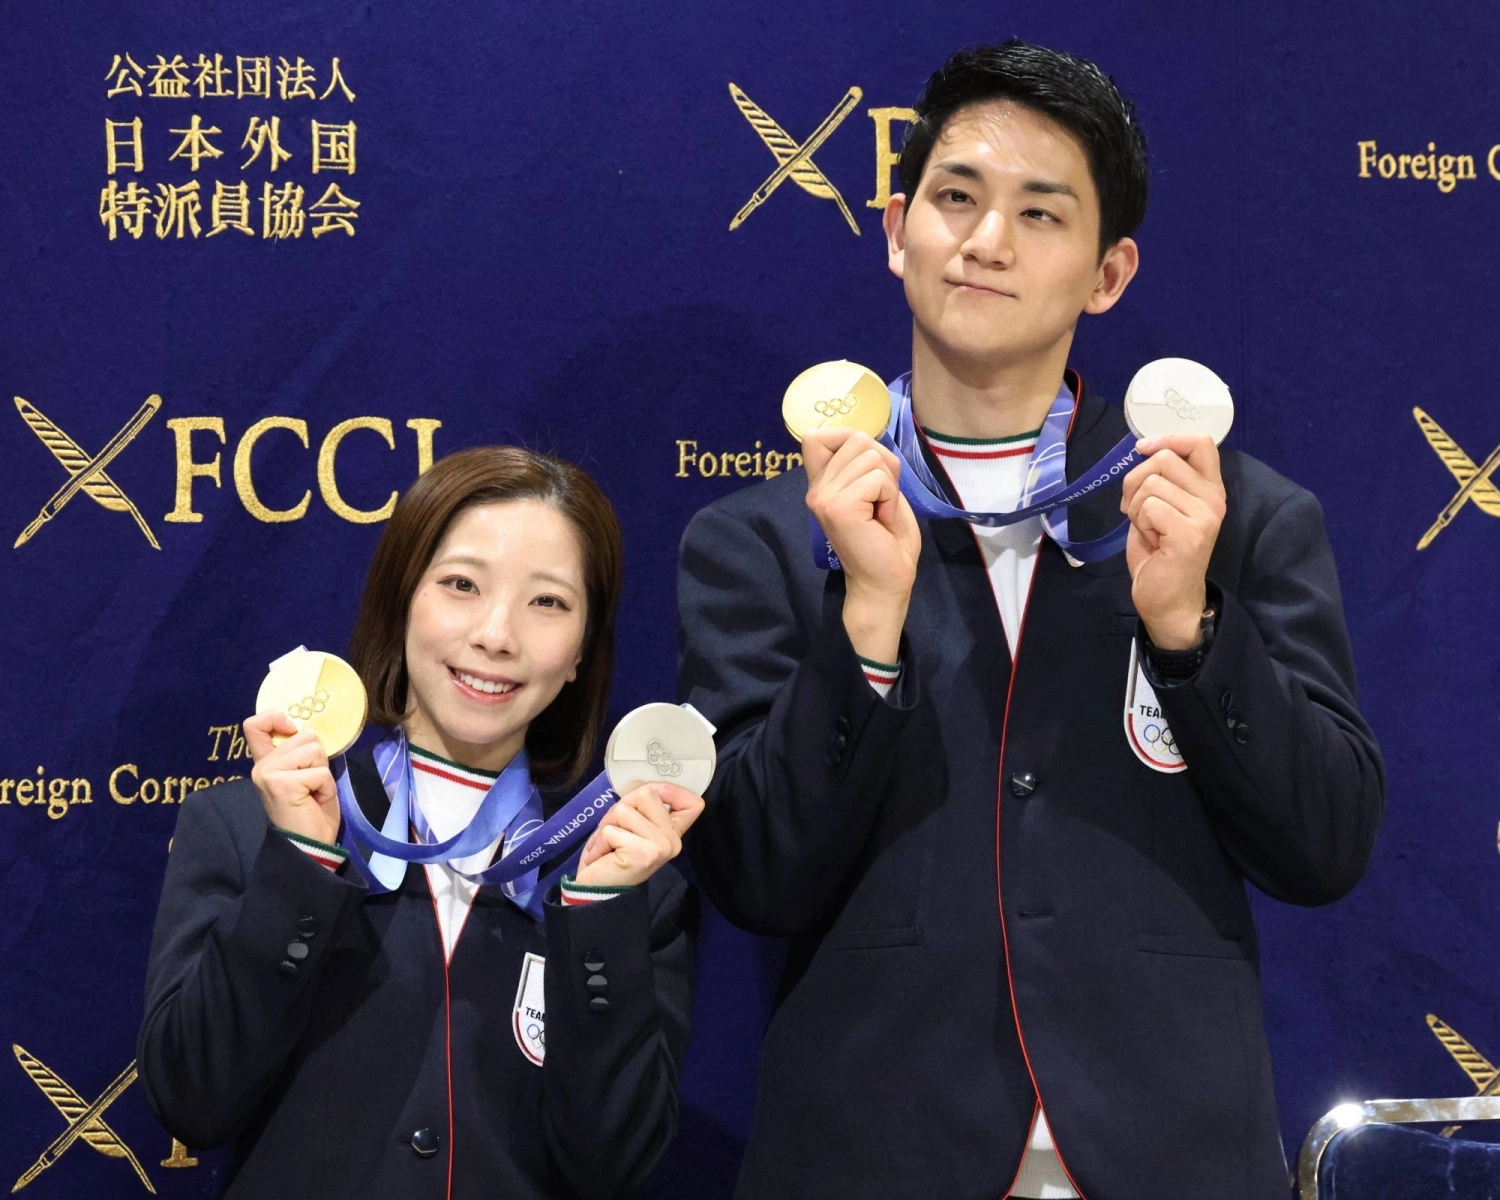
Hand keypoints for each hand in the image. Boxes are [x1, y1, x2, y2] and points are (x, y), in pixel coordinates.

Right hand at [244, 712, 340, 844]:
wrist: (309, 848)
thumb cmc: (311, 814)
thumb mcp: (306, 775)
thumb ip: (301, 753)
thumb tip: (308, 732)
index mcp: (266, 763)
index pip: (254, 725)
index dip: (276, 717)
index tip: (291, 729)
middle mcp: (261, 767)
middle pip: (305, 736)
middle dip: (319, 759)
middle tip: (312, 786)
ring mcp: (268, 774)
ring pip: (313, 750)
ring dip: (322, 773)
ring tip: (313, 794)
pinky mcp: (281, 784)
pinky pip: (320, 772)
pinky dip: (326, 787)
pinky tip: (315, 802)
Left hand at [573, 782, 704, 888]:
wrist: (599, 892)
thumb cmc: (612, 855)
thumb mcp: (631, 824)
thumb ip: (642, 805)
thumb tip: (643, 787)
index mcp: (674, 833)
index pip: (694, 803)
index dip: (669, 790)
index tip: (648, 799)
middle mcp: (674, 841)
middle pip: (647, 792)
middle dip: (623, 807)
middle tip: (617, 831)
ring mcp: (662, 847)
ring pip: (625, 809)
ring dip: (608, 825)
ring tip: (610, 844)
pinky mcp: (643, 854)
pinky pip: (611, 829)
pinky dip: (601, 841)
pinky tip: (605, 856)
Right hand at [803, 429, 921, 662]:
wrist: (886, 582)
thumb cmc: (886, 540)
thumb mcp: (878, 489)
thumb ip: (865, 462)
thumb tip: (866, 437)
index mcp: (820, 484)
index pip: (816, 436)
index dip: (848, 439)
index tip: (865, 471)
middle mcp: (816, 489)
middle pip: (857, 439)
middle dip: (882, 466)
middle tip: (880, 501)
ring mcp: (823, 497)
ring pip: (870, 456)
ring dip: (888, 484)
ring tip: (881, 512)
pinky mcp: (838, 507)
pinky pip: (878, 478)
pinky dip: (890, 498)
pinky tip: (882, 520)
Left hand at [1120, 432, 1226, 649]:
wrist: (1167, 598)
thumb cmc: (1159, 553)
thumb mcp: (1161, 506)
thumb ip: (1162, 478)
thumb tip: (1144, 447)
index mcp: (1210, 488)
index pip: (1201, 441)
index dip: (1168, 438)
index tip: (1143, 448)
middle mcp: (1214, 498)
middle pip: (1165, 458)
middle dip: (1135, 481)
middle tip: (1136, 510)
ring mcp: (1205, 516)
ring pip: (1151, 482)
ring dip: (1136, 507)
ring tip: (1148, 529)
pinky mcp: (1190, 533)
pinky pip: (1149, 507)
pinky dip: (1139, 523)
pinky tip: (1152, 541)